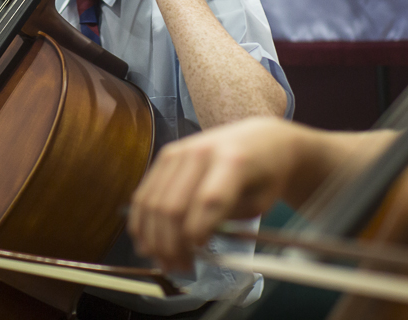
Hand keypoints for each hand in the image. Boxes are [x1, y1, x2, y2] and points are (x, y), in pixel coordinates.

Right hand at [127, 117, 301, 271]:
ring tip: (162, 260)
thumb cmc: (265, 175)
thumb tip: (193, 242)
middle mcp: (200, 151)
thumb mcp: (260, 202)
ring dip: (153, 237)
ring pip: (154, 202)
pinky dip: (141, 220)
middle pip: (173, 205)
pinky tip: (146, 241)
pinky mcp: (166, 154)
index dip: (197, 232)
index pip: (208, 201)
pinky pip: (145, 191)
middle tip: (177, 267)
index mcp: (232, 161)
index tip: (196, 258)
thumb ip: (228, 220)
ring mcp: (179, 151)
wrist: (261, 140)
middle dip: (171, 244)